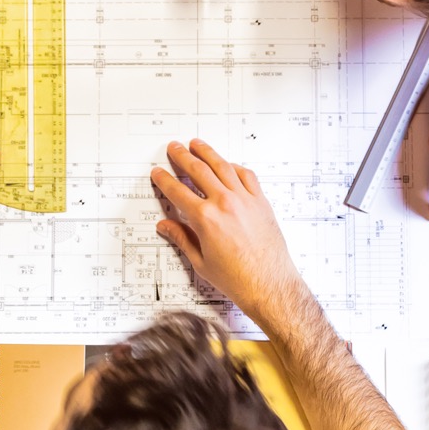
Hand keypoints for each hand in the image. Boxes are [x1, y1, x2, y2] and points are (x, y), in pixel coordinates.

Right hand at [150, 140, 308, 328]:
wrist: (270, 285)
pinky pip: (246, 175)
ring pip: (222, 166)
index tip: (159, 173)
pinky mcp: (260, 202)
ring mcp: (245, 200)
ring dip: (207, 152)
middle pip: (198, 170)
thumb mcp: (201, 262)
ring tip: (196, 144)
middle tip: (174, 148)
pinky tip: (227, 163)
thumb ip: (182, 238)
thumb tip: (165, 226)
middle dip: (182, 157)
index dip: (164, 180)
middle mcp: (225, 204)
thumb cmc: (238, 279)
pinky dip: (234, 166)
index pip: (177, 191)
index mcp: (206, 219)